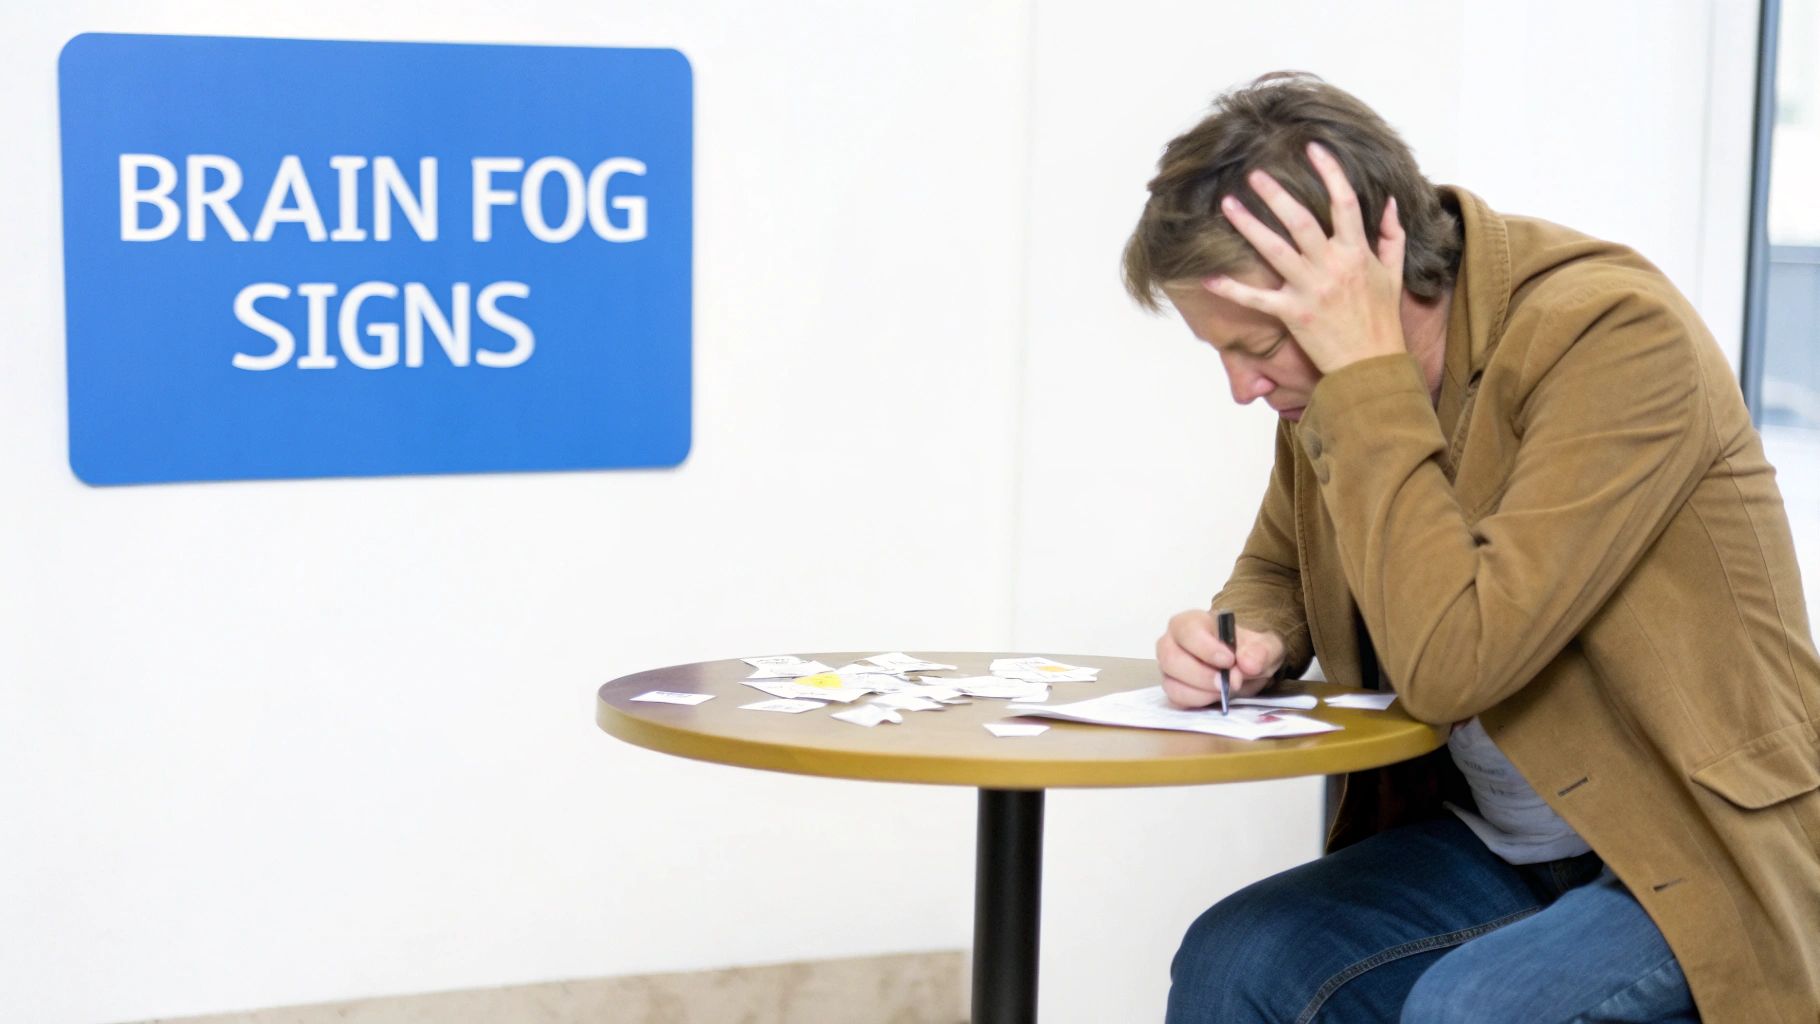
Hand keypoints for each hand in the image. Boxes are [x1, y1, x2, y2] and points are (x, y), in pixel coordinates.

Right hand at [1156, 609, 1287, 708]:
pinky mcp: (1173, 689)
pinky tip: (1216, 697)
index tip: (1230, 661)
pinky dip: (1198, 702)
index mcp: (1191, 623)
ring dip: (1202, 692)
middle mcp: (1172, 643)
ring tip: (1226, 690)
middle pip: (1171, 659)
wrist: (1247, 665)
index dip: (1206, 648)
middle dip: (1202, 675)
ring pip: (1172, 684)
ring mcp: (1169, 669)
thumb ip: (1260, 651)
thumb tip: (1248, 664)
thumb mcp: (1265, 645)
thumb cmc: (1247, 649)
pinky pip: (1176, 700)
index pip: (1187, 631)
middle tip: (1231, 683)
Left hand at [1205, 142, 1406, 374]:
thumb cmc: (1382, 320)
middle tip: (1254, 174)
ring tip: (1228, 204)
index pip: (1344, 201)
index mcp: (1357, 252)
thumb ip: (1391, 235)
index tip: (1312, 148)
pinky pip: (1256, 298)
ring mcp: (1310, 289)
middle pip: (1300, 221)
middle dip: (1276, 194)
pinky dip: (1230, 289)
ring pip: (1274, 250)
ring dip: (1249, 225)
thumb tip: (1388, 201)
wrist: (1372, 365)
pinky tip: (1207, 278)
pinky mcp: (1292, 314)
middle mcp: (1332, 266)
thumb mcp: (1394, 274)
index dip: (1329, 171)